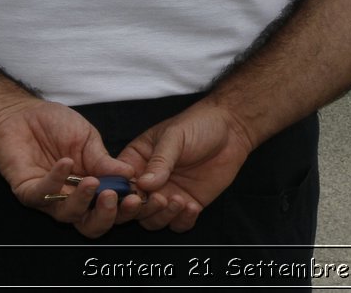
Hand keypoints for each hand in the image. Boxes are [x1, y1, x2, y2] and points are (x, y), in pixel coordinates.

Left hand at [0, 98, 140, 237]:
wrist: (22, 114)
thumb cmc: (56, 125)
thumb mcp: (88, 139)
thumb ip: (104, 160)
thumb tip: (131, 174)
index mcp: (93, 187)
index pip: (114, 207)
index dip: (129, 207)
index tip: (142, 195)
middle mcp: (72, 199)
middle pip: (92, 224)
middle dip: (108, 215)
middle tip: (115, 197)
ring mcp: (50, 198)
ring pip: (68, 216)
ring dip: (83, 201)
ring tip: (92, 181)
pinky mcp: (27, 192)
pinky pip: (43, 194)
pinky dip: (56, 180)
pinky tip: (66, 162)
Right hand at [118, 101, 254, 233]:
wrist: (232, 129)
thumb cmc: (199, 125)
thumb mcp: (175, 136)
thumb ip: (160, 160)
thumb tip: (144, 184)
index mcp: (137, 161)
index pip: (118, 185)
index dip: (120, 194)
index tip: (131, 196)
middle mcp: (148, 183)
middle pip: (132, 209)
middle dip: (142, 209)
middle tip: (157, 198)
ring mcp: (167, 195)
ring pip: (152, 220)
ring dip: (162, 215)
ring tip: (177, 200)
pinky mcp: (187, 204)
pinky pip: (178, 224)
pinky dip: (182, 221)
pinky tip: (191, 206)